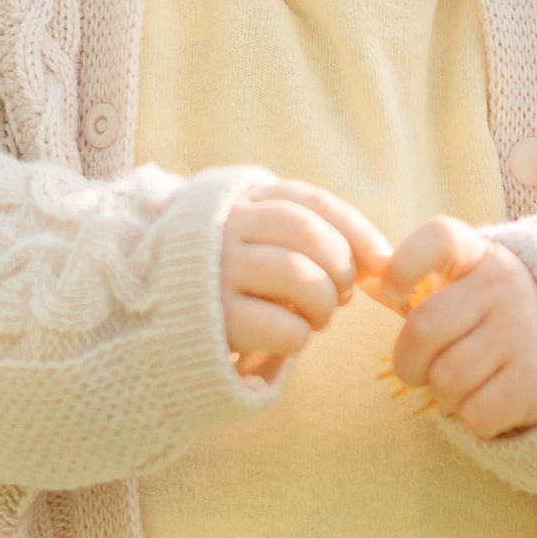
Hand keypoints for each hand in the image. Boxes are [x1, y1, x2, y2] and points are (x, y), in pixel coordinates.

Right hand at [221, 180, 389, 379]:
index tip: (380, 261)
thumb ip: (311, 238)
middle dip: (342, 268)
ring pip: (301, 277)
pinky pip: (283, 326)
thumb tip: (383, 260)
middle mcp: (228, 228)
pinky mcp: (215, 319)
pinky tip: (290, 337)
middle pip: (310, 234)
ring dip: (324, 304)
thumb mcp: (259, 240)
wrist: (153, 313)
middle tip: (340, 294)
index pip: (314, 202)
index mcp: (243, 201)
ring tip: (316, 317)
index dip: (357, 231)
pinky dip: (300, 336)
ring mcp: (218, 271)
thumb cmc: (229, 278)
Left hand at [380, 216, 536, 437]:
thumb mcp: (466, 288)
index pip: (439, 238)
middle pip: (422, 329)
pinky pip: (474, 414)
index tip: (392, 293)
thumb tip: (365, 285)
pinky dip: (474, 418)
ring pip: (446, 379)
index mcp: (483, 256)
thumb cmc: (497, 319)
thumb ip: (418, 285)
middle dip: (409, 362)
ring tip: (468, 381)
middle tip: (422, 369)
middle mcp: (507, 287)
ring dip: (445, 393)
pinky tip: (492, 399)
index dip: (403, 265)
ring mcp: (526, 333)